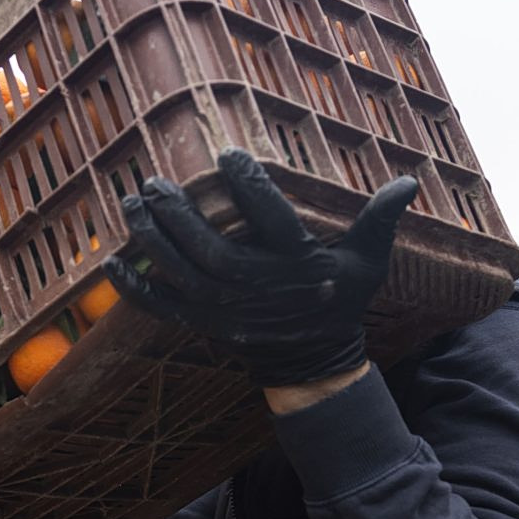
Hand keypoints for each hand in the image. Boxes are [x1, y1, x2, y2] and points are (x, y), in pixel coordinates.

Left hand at [108, 147, 417, 387]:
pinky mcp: (207, 328)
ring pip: (184, 275)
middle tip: (154, 181)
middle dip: (179, 215)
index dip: (250, 186)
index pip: (273, 220)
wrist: (315, 363)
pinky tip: (110, 263)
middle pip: (213, 250)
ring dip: (152, 241)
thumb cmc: (340, 302)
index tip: (228, 154)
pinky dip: (135, 290)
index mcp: (301, 267)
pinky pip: (165, 309)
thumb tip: (409, 181)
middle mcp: (262, 290)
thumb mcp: (369, 264)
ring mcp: (230, 313)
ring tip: (131, 204)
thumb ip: (381, 221)